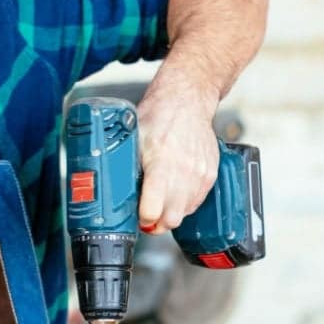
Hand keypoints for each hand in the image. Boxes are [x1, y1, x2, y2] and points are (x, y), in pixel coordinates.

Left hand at [136, 64, 220, 233]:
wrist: (188, 100)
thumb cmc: (159, 115)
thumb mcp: (133, 139)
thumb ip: (125, 166)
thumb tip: (112, 190)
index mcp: (161, 164)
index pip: (152, 211)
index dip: (142, 218)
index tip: (136, 215)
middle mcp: (183, 173)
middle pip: (170, 220)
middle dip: (156, 224)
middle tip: (146, 217)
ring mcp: (200, 175)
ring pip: (184, 214)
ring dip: (171, 214)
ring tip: (160, 202)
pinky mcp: (210, 174)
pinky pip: (197, 202)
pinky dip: (184, 203)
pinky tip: (174, 193)